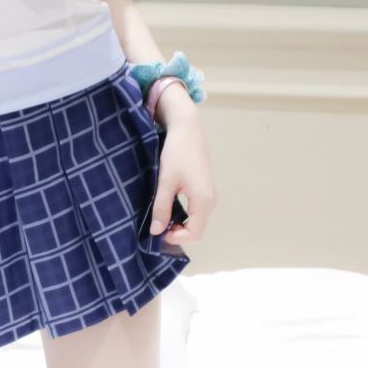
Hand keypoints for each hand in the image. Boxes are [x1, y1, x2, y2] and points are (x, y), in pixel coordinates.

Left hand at [150, 114, 216, 248]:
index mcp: (203, 200)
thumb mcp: (165, 181)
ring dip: (179, 224)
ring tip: (161, 215)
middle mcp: (211, 200)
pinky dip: (183, 215)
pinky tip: (168, 207)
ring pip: (196, 221)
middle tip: (157, 224)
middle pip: (197, 230)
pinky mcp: (205, 190)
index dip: (176, 238)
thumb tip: (156, 231)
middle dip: (177, 233)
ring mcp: (210, 195)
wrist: (188, 129)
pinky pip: (196, 212)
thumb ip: (161, 207)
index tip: (157, 231)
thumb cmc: (176, 153)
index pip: (195, 234)